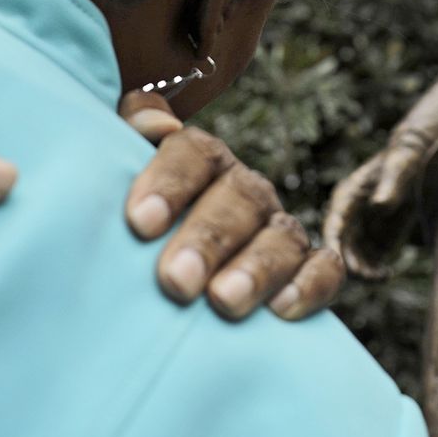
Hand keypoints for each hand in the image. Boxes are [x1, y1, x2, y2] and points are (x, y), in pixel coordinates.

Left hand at [121, 92, 343, 321]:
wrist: (162, 272)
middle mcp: (245, 189)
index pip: (194, 153)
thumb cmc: (133, 227)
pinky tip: (283, 311)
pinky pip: (324, 269)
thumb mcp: (113, 180)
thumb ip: (124, 140)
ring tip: (224, 301)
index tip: (140, 223)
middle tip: (176, 280)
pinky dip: (310, 284)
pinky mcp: (307, 269)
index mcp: (202, 161)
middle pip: (238, 198)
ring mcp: (278, 229)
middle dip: (208, 238)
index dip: (170, 182)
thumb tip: (155, 125)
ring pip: (281, 236)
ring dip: (256, 268)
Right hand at [323, 138, 425, 280]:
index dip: (333, 246)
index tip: (338, 265)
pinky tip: (387, 274)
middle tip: (368, 277)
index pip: (334, 226)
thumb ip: (390, 185)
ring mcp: (365, 231)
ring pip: (355, 260)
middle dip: (350, 265)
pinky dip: (375, 272)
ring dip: (363, 273)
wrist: (424, 157)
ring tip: (382, 276)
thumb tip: (379, 205)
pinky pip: (372, 262)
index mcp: (348, 196)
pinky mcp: (381, 241)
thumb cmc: (408, 156)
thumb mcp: (401, 165)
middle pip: (342, 248)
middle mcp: (351, 217)